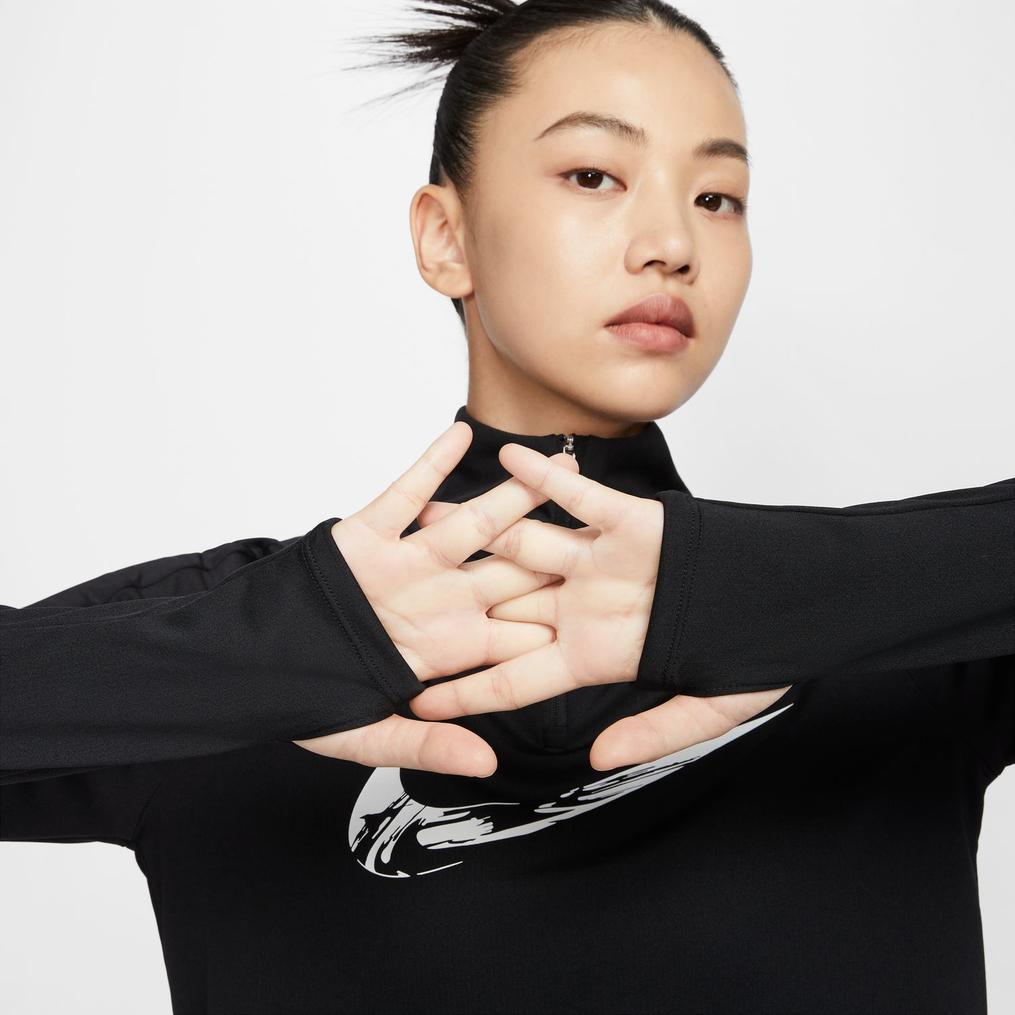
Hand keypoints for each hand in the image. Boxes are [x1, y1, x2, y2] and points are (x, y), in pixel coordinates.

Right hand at [292, 421, 577, 778]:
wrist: (255, 661)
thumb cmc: (311, 699)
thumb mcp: (368, 734)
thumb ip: (428, 745)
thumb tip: (488, 766)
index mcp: (449, 648)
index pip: (517, 637)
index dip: (558, 627)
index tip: (609, 618)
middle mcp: (439, 600)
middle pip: (510, 571)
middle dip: (556, 548)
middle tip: (605, 525)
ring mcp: (407, 565)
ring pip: (469, 526)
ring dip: (511, 495)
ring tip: (555, 461)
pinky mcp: (367, 536)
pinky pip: (404, 495)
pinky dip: (430, 467)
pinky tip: (459, 438)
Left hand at [409, 441, 790, 770]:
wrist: (792, 600)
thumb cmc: (752, 657)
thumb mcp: (704, 710)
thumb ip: (651, 733)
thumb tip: (595, 759)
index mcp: (594, 655)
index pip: (516, 678)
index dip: (467, 689)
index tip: (416, 699)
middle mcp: (587, 607)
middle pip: (504, 607)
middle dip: (451, 604)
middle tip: (394, 601)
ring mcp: (604, 563)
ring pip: (530, 545)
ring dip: (480, 528)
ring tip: (426, 516)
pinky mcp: (631, 521)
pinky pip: (580, 497)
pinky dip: (547, 478)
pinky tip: (507, 460)